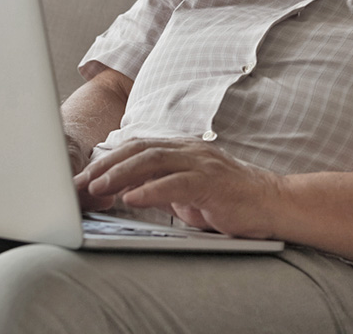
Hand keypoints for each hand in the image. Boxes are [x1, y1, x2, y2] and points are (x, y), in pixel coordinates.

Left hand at [73, 138, 283, 238]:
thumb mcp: (187, 192)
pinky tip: (131, 199)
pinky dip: (150, 190)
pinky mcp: (212, 183)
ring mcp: (202, 163)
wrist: (271, 203)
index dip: (108, 159)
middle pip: (139, 149)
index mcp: (182, 150)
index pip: (137, 147)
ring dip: (121, 174)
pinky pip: (177, 183)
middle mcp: (189, 150)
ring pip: (154, 161)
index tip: (82, 176)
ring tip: (97, 188)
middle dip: (106, 165)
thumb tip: (125, 191)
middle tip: (80, 182)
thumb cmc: (229, 200)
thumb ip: (160, 186)